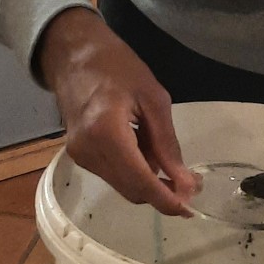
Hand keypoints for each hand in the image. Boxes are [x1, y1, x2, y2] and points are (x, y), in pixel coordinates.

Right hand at [36, 8, 197, 217]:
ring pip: (122, 185)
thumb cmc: (117, 66)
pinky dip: (133, 170)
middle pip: (131, 190)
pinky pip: (112, 174)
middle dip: (162, 193)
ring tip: (168, 160)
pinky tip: (144, 149)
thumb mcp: (153, 98)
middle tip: (191, 183)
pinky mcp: (78, 155)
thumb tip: (185, 184)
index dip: (167, 200)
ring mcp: (79, 155)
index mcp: (106, 133)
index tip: (192, 209)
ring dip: (148, 181)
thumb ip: (167, 145)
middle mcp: (88, 151)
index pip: (141, 181)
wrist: (72, 54)